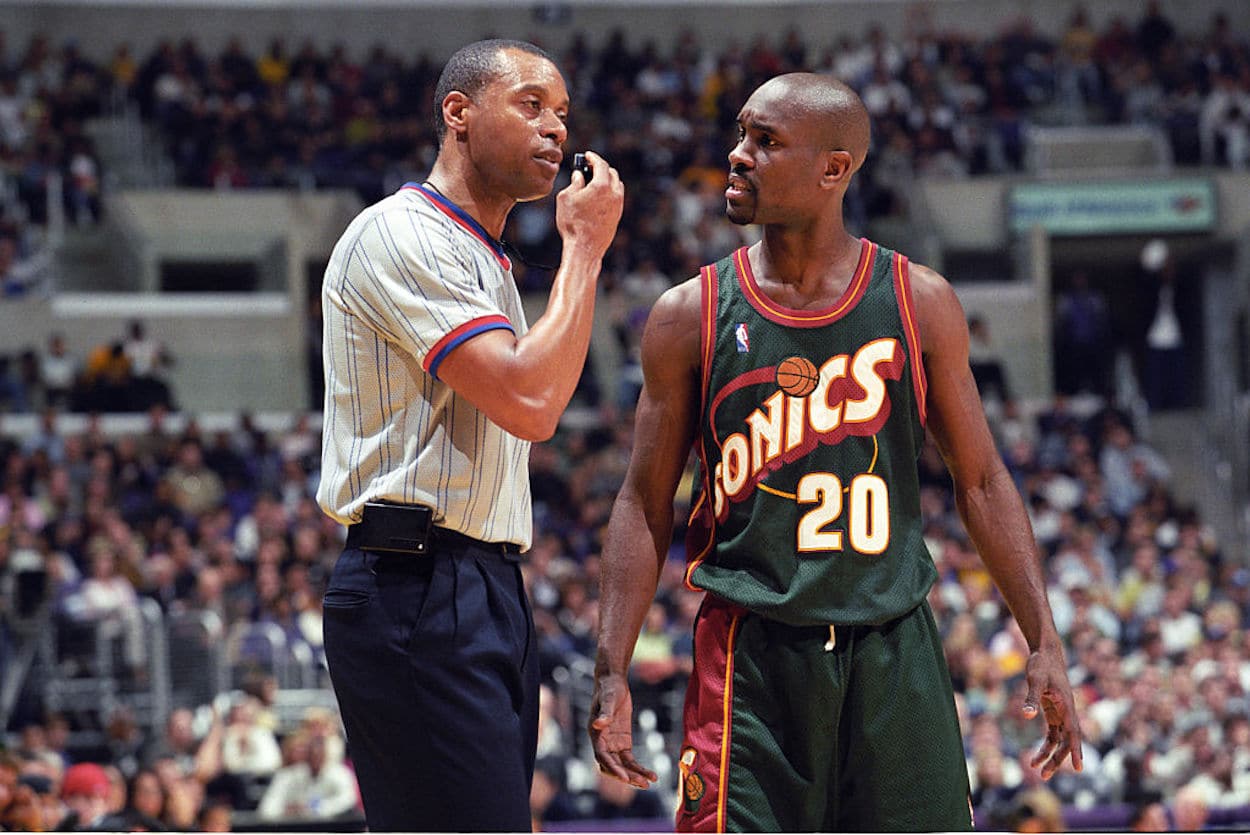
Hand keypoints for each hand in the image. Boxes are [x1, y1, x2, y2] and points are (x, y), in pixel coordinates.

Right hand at [556, 150, 623, 260]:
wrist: (584, 248)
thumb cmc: (572, 223)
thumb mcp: (566, 198)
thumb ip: (574, 182)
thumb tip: (579, 176)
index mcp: (602, 185)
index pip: (600, 164)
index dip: (593, 157)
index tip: (588, 155)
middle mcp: (614, 194)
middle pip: (611, 173)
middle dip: (601, 168)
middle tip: (589, 168)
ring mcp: (618, 206)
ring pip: (616, 185)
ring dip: (607, 180)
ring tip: (594, 182)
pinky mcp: (618, 216)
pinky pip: (616, 198)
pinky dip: (609, 192)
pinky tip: (598, 197)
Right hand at [588, 671, 656, 788]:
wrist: (613, 682)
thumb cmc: (609, 689)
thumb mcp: (608, 699)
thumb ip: (604, 713)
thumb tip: (597, 724)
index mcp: (595, 734)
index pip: (602, 757)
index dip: (613, 768)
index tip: (625, 778)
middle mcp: (602, 743)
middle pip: (612, 766)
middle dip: (626, 776)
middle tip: (643, 784)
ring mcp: (613, 744)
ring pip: (622, 766)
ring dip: (634, 776)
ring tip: (650, 782)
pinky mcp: (623, 743)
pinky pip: (630, 760)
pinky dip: (639, 768)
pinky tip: (651, 774)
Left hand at [1022, 644, 1083, 778]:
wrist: (1046, 653)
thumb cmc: (1042, 665)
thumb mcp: (1034, 679)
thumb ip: (1031, 698)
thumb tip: (1026, 715)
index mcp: (1067, 706)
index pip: (1074, 733)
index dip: (1075, 750)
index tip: (1078, 768)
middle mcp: (1067, 712)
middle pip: (1066, 741)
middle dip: (1057, 759)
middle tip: (1043, 775)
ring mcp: (1061, 713)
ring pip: (1059, 740)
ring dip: (1050, 755)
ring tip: (1035, 769)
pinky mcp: (1053, 711)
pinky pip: (1052, 733)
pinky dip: (1046, 745)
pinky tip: (1036, 756)